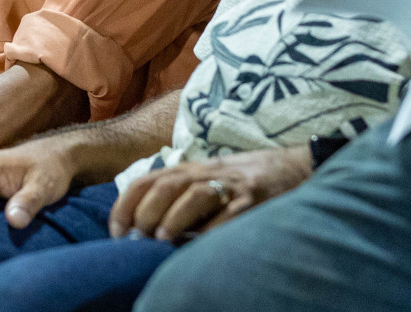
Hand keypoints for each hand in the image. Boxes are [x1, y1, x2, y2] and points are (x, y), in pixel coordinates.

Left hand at [107, 147, 311, 241]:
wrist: (294, 166)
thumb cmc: (242, 181)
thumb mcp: (207, 182)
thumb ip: (180, 200)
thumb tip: (144, 232)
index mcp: (190, 170)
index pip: (148, 180)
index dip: (127, 203)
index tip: (116, 230)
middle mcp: (207, 173)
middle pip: (168, 184)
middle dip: (146, 209)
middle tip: (137, 236)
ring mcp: (231, 185)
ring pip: (195, 194)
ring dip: (174, 216)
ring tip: (160, 237)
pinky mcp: (255, 198)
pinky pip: (231, 212)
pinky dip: (213, 228)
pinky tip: (201, 243)